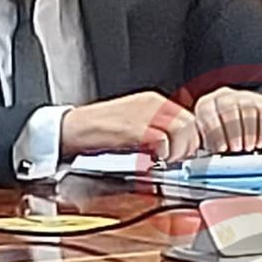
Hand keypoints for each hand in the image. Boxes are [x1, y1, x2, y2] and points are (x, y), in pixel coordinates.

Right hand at [60, 91, 200, 162]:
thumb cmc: (98, 130)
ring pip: (181, 130)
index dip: (190, 139)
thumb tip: (176, 147)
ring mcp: (144, 114)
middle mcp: (152, 104)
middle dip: (187, 146)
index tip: (184, 153)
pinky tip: (151, 159)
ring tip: (163, 160)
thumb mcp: (132, 122)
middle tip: (175, 159)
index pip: (188, 118)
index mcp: (153, 101)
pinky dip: (161, 152)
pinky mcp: (134, 127)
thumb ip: (156, 130)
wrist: (72, 129)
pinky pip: (162, 139)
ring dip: (177, 150)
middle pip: (189, 123)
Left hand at [193, 87, 261, 153]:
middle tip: (236, 149)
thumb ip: (201, 144)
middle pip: (228, 108)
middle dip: (233, 131)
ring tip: (248, 148)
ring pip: (247, 110)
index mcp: (205, 105)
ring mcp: (244, 97)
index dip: (214, 132)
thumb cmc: (220, 137)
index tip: (220, 149)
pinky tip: (259, 143)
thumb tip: (193, 156)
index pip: (207, 113)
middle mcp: (223, 97)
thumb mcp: (208, 139)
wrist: (243, 126)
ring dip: (248, 132)